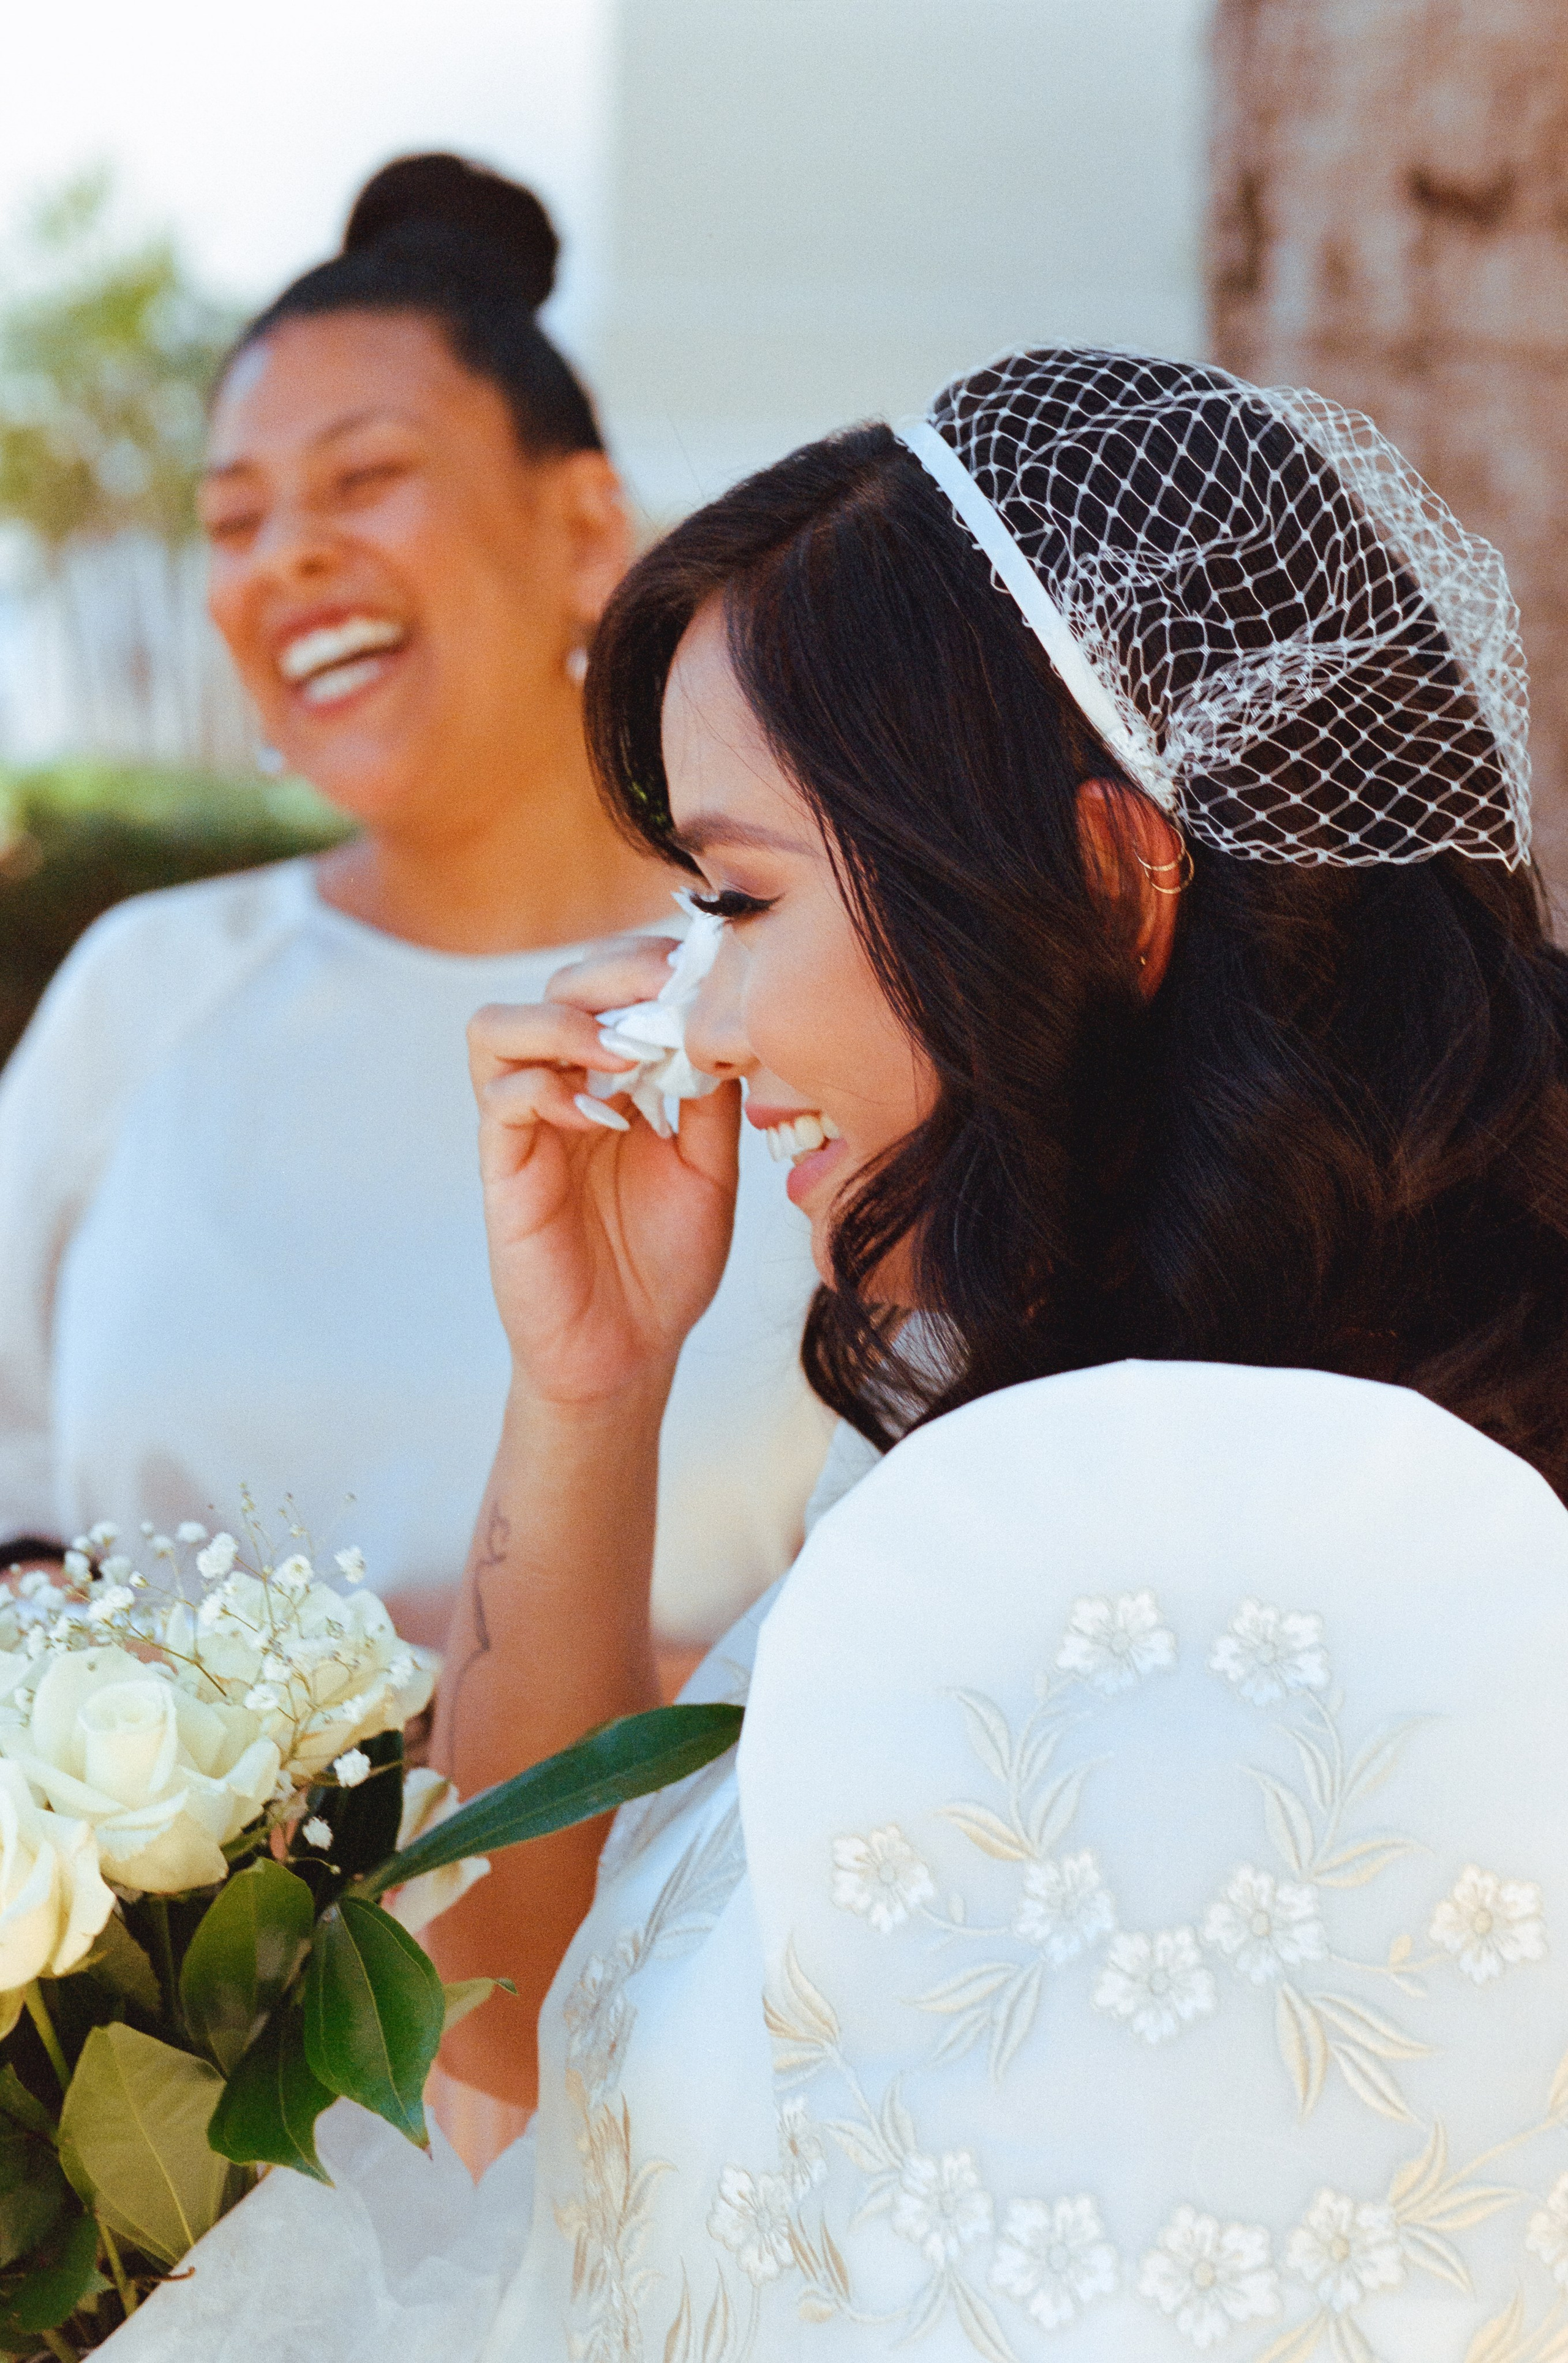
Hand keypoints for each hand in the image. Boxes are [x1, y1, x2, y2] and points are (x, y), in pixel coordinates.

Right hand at [468, 938, 737, 1406]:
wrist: (627, 1353)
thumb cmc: (666, 1263)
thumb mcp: (710, 1169)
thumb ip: (710, 1097)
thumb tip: (721, 1019)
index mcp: (611, 1080)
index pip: (610, 985)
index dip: (649, 965)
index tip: (703, 973)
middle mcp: (559, 1088)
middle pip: (554, 986)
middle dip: (610, 977)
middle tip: (665, 997)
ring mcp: (523, 1125)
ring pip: (496, 1025)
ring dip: (563, 1022)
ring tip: (622, 1052)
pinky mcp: (503, 1168)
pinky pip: (501, 1097)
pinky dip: (549, 1088)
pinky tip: (606, 1117)